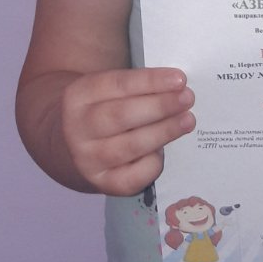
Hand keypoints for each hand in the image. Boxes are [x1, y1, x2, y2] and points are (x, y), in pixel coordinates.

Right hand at [61, 67, 194, 196]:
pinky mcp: (102, 182)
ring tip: (187, 120)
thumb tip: (177, 87)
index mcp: (78, 96)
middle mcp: (77, 128)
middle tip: (187, 99)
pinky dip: (153, 162)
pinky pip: (133, 176)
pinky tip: (164, 151)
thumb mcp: (106, 92)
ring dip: (163, 132)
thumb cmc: (103, 110)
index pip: (117, 84)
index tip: (179, 79)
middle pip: (122, 115)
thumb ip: (135, 87)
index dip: (150, 81)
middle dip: (160, 106)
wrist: (75, 146)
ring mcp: (87, 159)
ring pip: (129, 146)